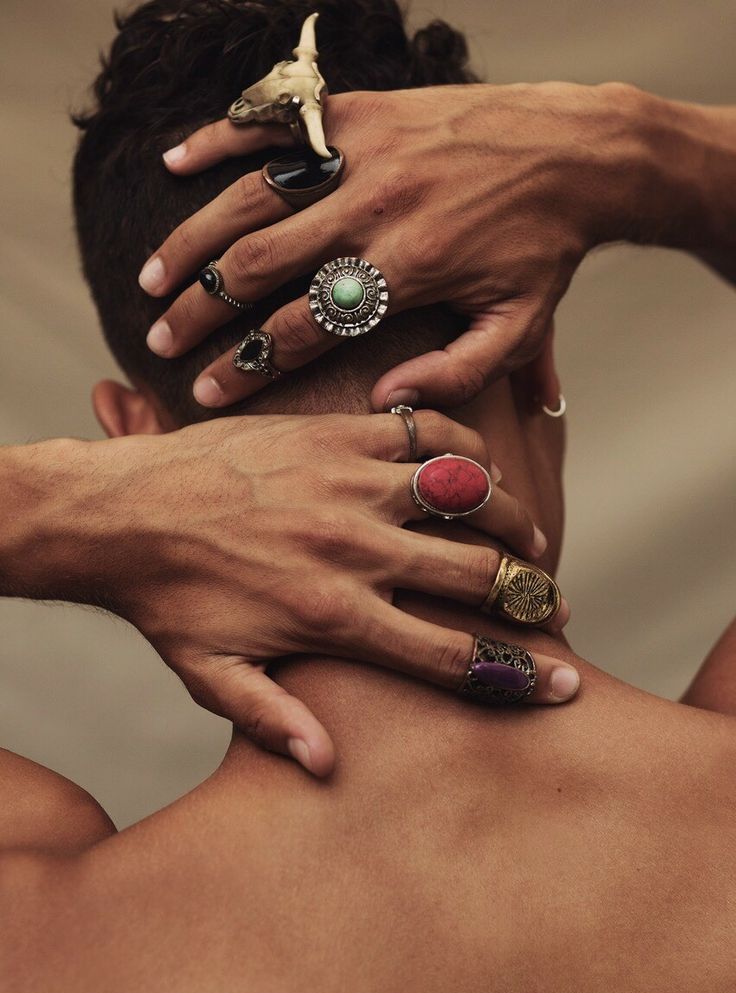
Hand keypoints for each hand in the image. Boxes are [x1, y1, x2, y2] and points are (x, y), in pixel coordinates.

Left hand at [44, 414, 574, 774]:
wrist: (119, 510)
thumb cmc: (166, 600)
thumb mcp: (211, 677)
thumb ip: (272, 720)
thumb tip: (327, 767)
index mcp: (331, 616)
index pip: (447, 655)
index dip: (516, 675)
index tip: (564, 687)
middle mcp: (351, 550)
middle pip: (475, 575)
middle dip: (532, 596)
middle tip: (553, 606)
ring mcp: (346, 485)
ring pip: (466, 493)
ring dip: (510, 517)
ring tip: (524, 536)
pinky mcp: (333, 437)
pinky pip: (424, 431)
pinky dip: (462, 446)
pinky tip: (472, 466)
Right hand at [139, 81, 637, 408]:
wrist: (577, 150)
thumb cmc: (543, 250)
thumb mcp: (518, 328)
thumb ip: (454, 376)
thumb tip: (383, 400)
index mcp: (407, 270)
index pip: (305, 328)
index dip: (249, 365)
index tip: (205, 392)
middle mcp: (373, 210)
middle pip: (260, 267)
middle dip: (201, 310)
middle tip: (157, 341)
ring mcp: (362, 154)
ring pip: (252, 200)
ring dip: (193, 240)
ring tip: (150, 279)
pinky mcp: (360, 111)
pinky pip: (275, 122)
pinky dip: (219, 140)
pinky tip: (172, 164)